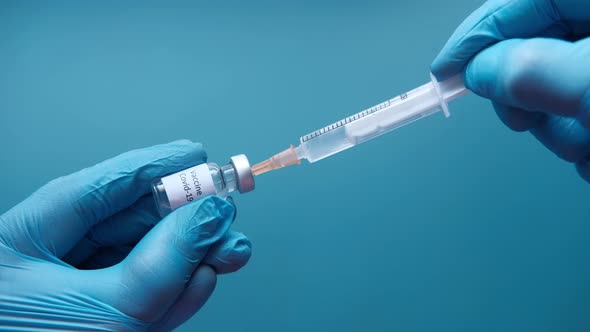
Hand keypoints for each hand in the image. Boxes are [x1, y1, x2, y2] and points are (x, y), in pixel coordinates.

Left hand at [0, 140, 250, 330]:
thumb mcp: (102, 311)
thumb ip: (162, 261)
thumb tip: (210, 213)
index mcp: (31, 236)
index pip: (102, 185)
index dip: (154, 166)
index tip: (199, 156)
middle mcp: (60, 254)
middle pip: (134, 217)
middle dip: (188, 217)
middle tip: (228, 220)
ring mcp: (86, 285)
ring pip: (150, 253)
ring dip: (197, 253)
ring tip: (229, 255)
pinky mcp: (108, 312)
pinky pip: (151, 289)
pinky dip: (183, 288)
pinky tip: (203, 282)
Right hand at [431, 0, 589, 180]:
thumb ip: (528, 70)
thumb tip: (479, 72)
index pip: (519, 2)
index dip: (476, 34)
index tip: (444, 70)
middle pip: (531, 52)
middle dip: (524, 97)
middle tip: (526, 118)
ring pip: (552, 96)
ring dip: (559, 131)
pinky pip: (575, 120)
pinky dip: (581, 142)